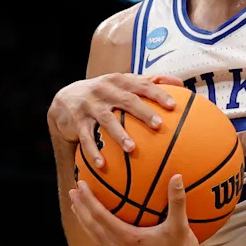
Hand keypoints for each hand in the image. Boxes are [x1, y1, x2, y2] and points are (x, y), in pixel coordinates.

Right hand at [47, 72, 183, 166]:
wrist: (66, 98)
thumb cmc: (106, 93)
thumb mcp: (123, 83)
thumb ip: (149, 81)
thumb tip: (179, 81)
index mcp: (120, 80)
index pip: (142, 84)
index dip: (157, 93)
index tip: (173, 105)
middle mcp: (105, 90)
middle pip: (127, 100)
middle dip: (143, 112)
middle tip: (158, 125)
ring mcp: (90, 105)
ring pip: (107, 120)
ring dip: (119, 135)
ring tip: (132, 149)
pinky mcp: (77, 121)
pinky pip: (86, 138)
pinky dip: (93, 152)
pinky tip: (102, 165)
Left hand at [69, 175, 203, 245]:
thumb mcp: (180, 226)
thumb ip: (177, 200)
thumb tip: (177, 176)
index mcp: (128, 238)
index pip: (101, 217)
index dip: (89, 200)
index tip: (80, 186)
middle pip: (92, 226)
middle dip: (81, 208)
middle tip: (72, 191)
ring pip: (94, 237)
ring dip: (84, 221)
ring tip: (77, 207)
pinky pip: (102, 244)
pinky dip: (94, 232)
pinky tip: (94, 226)